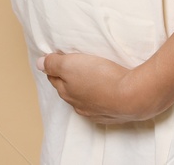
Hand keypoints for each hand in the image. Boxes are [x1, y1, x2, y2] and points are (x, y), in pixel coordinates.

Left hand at [37, 50, 166, 123]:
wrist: (133, 97)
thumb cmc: (101, 78)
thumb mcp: (70, 64)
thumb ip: (53, 64)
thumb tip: (39, 64)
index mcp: (67, 92)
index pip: (54, 79)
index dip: (55, 67)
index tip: (58, 59)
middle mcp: (79, 105)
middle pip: (68, 90)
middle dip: (68, 79)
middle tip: (73, 66)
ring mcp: (96, 112)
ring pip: (85, 99)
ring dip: (86, 89)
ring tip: (91, 77)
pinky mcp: (113, 114)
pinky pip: (102, 106)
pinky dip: (101, 98)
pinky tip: (106, 92)